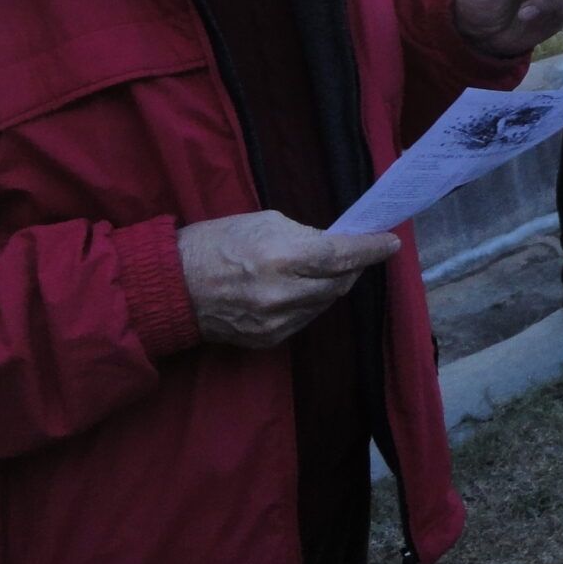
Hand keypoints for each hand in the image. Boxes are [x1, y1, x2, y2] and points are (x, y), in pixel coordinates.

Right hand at [177, 211, 400, 349]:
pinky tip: (301, 289)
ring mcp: (276, 323)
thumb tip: (337, 245)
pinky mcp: (268, 340)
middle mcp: (283, 294)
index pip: (342, 256)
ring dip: (333, 286)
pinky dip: (311, 303)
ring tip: (325, 269)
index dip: (371, 249)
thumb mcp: (264, 223)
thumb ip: (306, 236)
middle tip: (357, 254)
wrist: (172, 287)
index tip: (390, 243)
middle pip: (340, 284)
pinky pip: (305, 320)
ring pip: (325, 304)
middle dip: (354, 268)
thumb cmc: (216, 243)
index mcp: (281, 257)